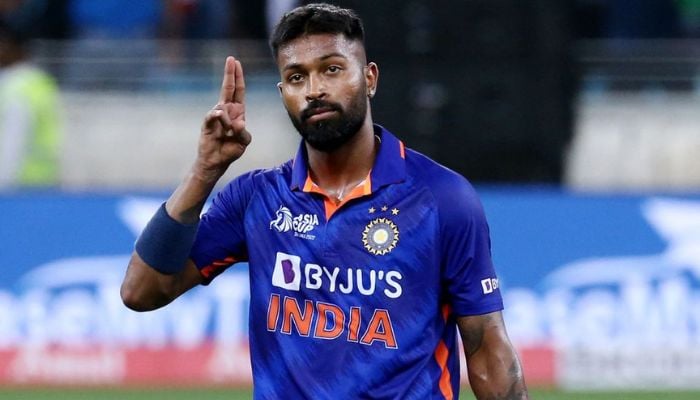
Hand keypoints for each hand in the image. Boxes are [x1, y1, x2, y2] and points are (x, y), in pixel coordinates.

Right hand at [196, 56, 251, 179]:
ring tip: (229, 133)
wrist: (216, 162)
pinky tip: (225, 126)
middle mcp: (226, 111)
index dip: (238, 77)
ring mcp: (216, 116)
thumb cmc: (230, 150)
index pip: (238, 90)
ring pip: (223, 107)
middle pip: (228, 88)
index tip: (236, 63)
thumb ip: (243, 132)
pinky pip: (214, 115)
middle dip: (230, 74)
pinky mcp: (207, 122)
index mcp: (237, 112)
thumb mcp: (243, 141)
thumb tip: (239, 122)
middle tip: (231, 60)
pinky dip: (221, 120)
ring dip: (228, 121)